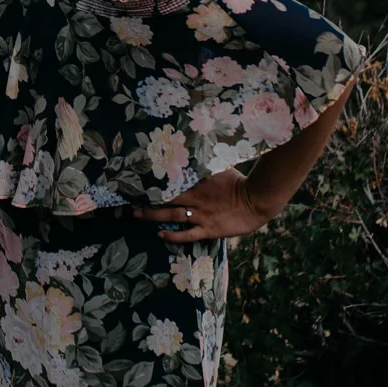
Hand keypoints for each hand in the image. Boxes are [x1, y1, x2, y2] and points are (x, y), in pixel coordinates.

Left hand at [133, 170, 279, 243]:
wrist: (258, 200)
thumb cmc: (240, 182)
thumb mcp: (220, 168)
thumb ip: (205, 166)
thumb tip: (193, 151)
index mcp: (199, 183)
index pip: (172, 182)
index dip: (155, 183)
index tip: (138, 181)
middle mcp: (196, 199)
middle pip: (167, 199)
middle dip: (147, 200)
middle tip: (130, 200)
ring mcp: (201, 215)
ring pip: (173, 215)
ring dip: (153, 215)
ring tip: (137, 214)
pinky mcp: (209, 229)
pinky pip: (188, 234)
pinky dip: (174, 235)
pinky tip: (161, 235)